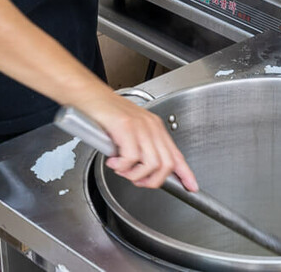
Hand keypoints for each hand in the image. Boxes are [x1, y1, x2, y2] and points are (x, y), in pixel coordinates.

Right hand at [78, 87, 198, 191]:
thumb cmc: (106, 113)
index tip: (191, 186)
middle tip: (137, 181)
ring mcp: (140, 126)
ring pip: (151, 164)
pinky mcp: (125, 127)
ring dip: (135, 175)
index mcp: (155, 128)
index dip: (185, 173)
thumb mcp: (131, 131)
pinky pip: (131, 158)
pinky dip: (122, 166)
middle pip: (166, 164)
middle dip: (152, 181)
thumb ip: (140, 148)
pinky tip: (113, 161)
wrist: (89, 94)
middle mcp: (151, 126)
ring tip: (122, 170)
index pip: (176, 155)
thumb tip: (144, 171)